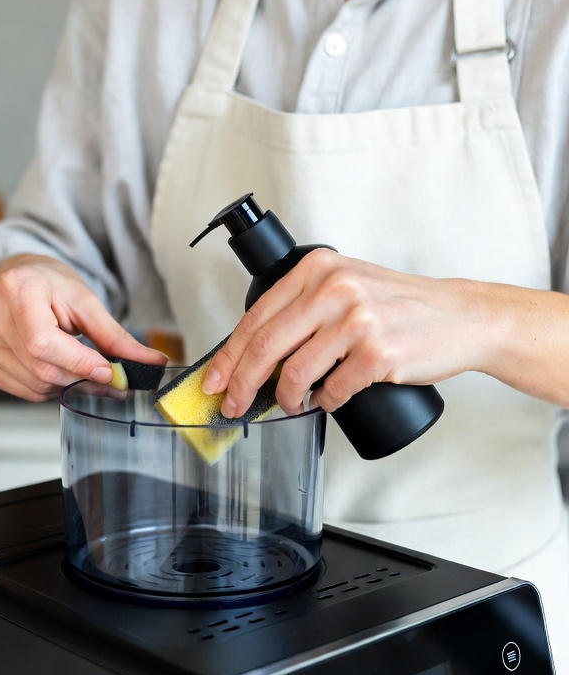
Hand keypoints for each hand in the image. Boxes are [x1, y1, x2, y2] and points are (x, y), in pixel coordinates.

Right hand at [0, 254, 166, 400]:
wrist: (18, 279)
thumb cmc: (50, 285)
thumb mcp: (86, 301)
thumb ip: (115, 336)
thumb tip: (150, 363)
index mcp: (16, 289)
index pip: (43, 343)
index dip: (79, 363)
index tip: (109, 373)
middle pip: (41, 368)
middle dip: (82, 378)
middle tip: (111, 378)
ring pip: (35, 384)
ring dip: (67, 384)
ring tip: (79, 364)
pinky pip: (23, 389)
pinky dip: (47, 386)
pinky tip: (55, 366)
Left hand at [200, 250, 483, 417]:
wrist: (460, 317)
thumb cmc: (399, 307)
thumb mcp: (347, 287)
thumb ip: (305, 306)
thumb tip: (252, 354)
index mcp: (318, 268)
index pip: (256, 316)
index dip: (228, 355)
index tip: (214, 380)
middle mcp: (334, 288)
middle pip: (265, 346)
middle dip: (242, 384)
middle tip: (234, 406)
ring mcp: (357, 320)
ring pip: (295, 373)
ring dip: (287, 398)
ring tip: (292, 403)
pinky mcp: (377, 352)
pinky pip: (332, 390)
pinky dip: (324, 402)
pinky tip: (328, 400)